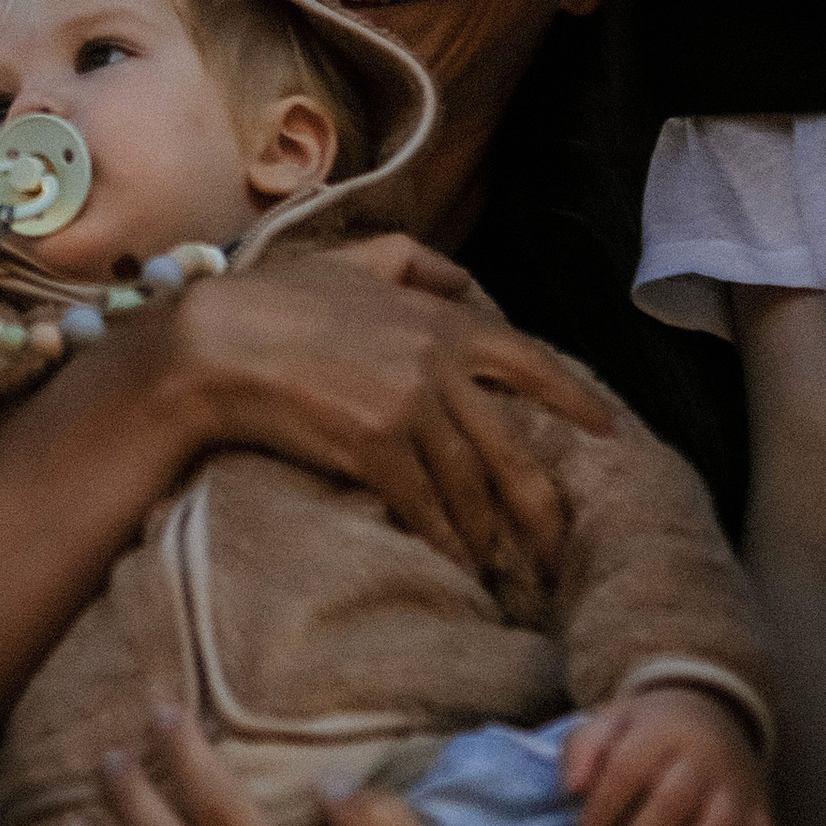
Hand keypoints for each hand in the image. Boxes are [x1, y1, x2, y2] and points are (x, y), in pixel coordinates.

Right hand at [170, 233, 605, 598]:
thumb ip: (412, 262)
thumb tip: (461, 280)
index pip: (530, 362)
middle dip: (540, 502)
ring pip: (468, 483)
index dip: (575, 401)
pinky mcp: (375, 447)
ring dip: (485, 531)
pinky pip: (425, 505)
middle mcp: (436, 364)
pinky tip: (453, 561)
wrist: (216, 343)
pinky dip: (443, 538)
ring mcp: (409, 406)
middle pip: (511, 446)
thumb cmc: (274, 299)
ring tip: (498, 564)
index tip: (610, 431)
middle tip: (558, 543)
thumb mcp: (350, 260)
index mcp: (440, 321)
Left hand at [564, 686, 773, 825]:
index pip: (629, 768)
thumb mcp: (611, 722)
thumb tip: (573, 787)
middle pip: (677, 800)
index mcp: (661, 731)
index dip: (605, 807)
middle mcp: (704, 757)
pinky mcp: (761, 814)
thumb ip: (583, 748)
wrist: (713, 716)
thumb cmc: (648, 733)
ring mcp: (737, 787)